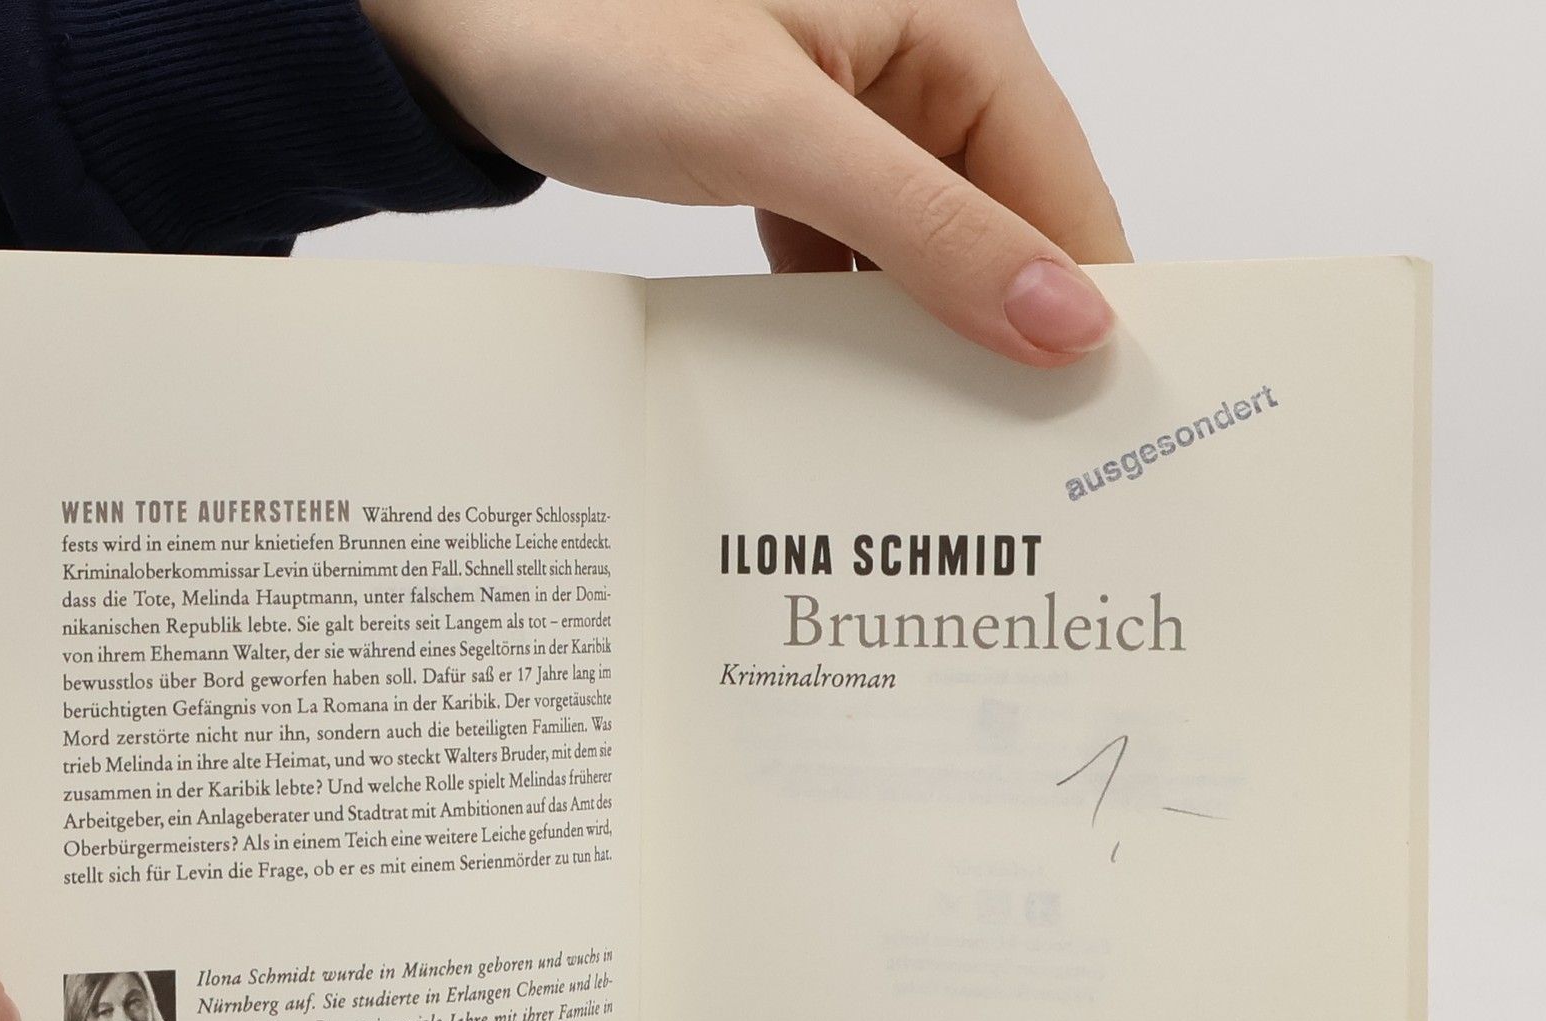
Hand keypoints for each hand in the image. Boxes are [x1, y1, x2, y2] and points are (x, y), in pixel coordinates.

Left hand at [363, 0, 1128, 364]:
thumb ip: (928, 229)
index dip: (1087, 296)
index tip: (1095, 410)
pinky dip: (849, 306)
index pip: (1062, 181)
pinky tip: (845, 377)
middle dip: (1005, 325)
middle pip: (1003, 217)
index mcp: (948, 20)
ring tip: (936, 432)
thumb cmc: (590, 22)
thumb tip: (1062, 319)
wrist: (450, 14)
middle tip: (1016, 452)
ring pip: (925, 239)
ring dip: (924, 326)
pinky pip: (852, 239)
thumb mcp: (777, 135)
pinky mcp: (788, 144)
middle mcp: (913, 57)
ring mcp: (849, 105)